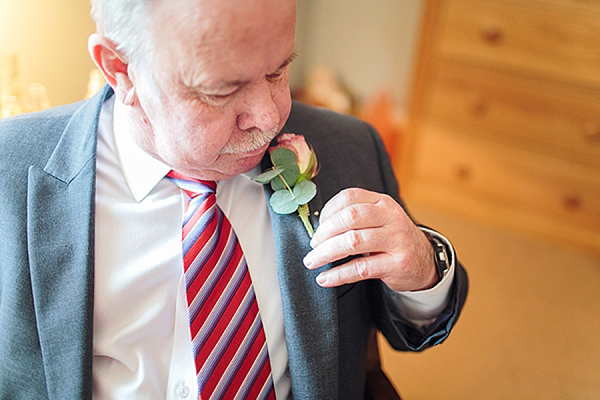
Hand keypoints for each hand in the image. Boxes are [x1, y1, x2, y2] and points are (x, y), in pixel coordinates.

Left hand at [303, 188, 436, 291]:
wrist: (425, 261)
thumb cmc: (391, 239)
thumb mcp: (378, 220)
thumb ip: (354, 218)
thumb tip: (317, 230)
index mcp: (382, 202)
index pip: (349, 197)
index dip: (327, 211)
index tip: (317, 228)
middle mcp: (391, 217)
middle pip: (350, 217)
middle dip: (324, 233)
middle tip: (312, 246)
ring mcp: (396, 240)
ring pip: (353, 242)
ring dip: (326, 253)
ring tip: (312, 261)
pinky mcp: (397, 264)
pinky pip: (360, 268)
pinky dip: (338, 274)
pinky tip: (325, 278)